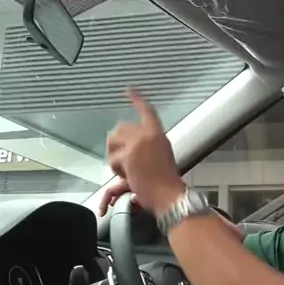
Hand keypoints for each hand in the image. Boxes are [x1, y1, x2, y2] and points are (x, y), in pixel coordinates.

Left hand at [107, 90, 184, 216]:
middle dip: (116, 144)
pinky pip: (113, 159)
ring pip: (113, 142)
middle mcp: (148, 134)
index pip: (146, 111)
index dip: (137, 99)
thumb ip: (147, 148)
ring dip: (115, 156)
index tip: (129, 90)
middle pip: (120, 128)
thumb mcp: (162, 157)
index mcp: (158, 134)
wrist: (168, 194)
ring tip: (126, 170)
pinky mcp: (129, 154)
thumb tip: (127, 150)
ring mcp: (138, 143)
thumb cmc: (167, 182)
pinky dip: (117, 170)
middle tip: (122, 160)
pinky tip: (128, 177)